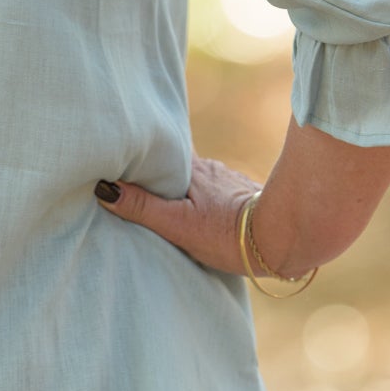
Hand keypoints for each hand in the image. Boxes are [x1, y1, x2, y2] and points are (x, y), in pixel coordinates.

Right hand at [94, 153, 260, 275]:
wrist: (285, 239)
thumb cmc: (227, 233)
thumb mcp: (177, 225)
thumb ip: (141, 207)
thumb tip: (104, 188)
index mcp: (191, 171)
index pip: (160, 152)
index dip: (143, 151)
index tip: (125, 151)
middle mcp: (211, 169)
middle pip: (179, 165)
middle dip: (162, 171)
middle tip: (142, 179)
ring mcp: (230, 182)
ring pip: (200, 179)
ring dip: (187, 186)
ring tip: (172, 199)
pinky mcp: (247, 197)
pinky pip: (218, 192)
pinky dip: (207, 198)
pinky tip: (206, 212)